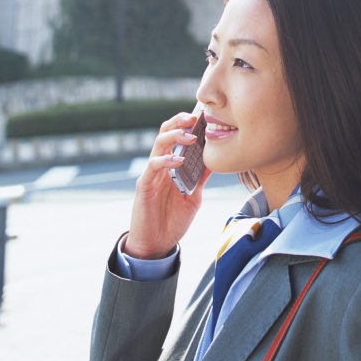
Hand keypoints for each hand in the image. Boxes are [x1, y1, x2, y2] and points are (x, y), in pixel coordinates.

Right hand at [124, 111, 211, 259]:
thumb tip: (216, 160)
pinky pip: (152, 167)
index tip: (204, 115)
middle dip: (179, 122)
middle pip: (165, 133)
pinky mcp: (144, 186)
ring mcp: (152, 174)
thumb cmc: (173, 220)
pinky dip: (165, 160)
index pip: (178, 136)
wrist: (156, 245)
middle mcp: (161, 165)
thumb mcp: (193, 196)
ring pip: (158, 144)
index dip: (188, 124)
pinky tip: (178, 160)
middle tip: (194, 117)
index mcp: (172, 164)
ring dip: (174, 136)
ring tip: (190, 137)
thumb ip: (201, 178)